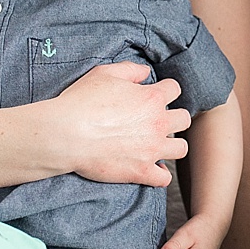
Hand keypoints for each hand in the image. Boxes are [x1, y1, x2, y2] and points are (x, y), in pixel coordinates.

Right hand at [55, 62, 190, 187]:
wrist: (66, 134)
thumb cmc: (82, 102)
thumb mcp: (104, 74)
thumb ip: (130, 70)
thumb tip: (145, 72)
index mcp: (152, 98)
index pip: (174, 89)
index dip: (164, 90)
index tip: (154, 95)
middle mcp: (157, 123)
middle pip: (183, 119)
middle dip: (173, 118)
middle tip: (156, 121)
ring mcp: (152, 149)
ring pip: (181, 148)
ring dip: (171, 145)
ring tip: (156, 144)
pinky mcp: (141, 172)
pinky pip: (164, 178)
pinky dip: (160, 174)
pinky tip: (151, 168)